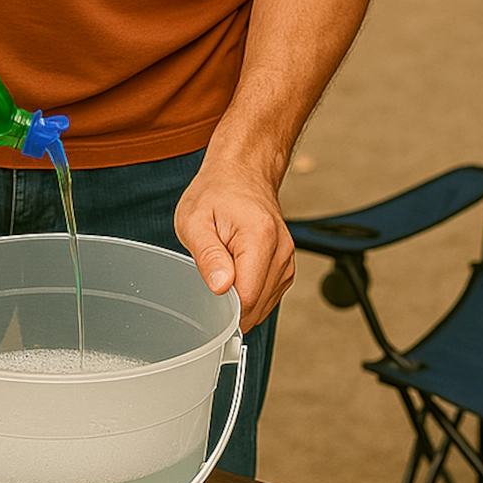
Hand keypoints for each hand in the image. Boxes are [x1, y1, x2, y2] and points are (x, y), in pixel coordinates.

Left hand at [174, 155, 295, 331]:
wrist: (241, 172)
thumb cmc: (216, 193)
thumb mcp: (194, 221)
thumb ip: (208, 255)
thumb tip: (221, 287)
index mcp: (260, 238)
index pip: (247, 297)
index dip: (224, 310)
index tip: (206, 301)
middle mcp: (281, 250)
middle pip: (257, 305)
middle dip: (230, 306)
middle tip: (209, 281)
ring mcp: (287, 259)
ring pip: (265, 304)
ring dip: (240, 300)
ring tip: (223, 270)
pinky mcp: (286, 265)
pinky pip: (269, 295)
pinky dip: (250, 294)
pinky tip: (235, 276)